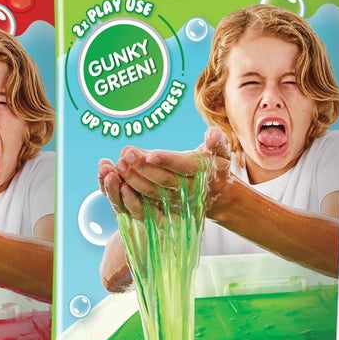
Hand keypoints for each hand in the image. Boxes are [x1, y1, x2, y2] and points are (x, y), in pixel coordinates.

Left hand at [97, 126, 229, 218]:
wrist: (216, 194)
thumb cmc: (214, 165)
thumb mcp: (221, 152)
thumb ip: (216, 142)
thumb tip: (212, 133)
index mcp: (202, 172)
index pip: (183, 166)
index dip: (167, 161)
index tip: (150, 154)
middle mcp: (188, 189)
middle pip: (164, 180)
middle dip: (144, 168)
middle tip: (126, 155)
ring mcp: (175, 200)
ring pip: (152, 192)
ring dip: (133, 179)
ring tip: (119, 164)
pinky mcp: (164, 206)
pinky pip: (145, 201)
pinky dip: (130, 191)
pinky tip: (117, 177)